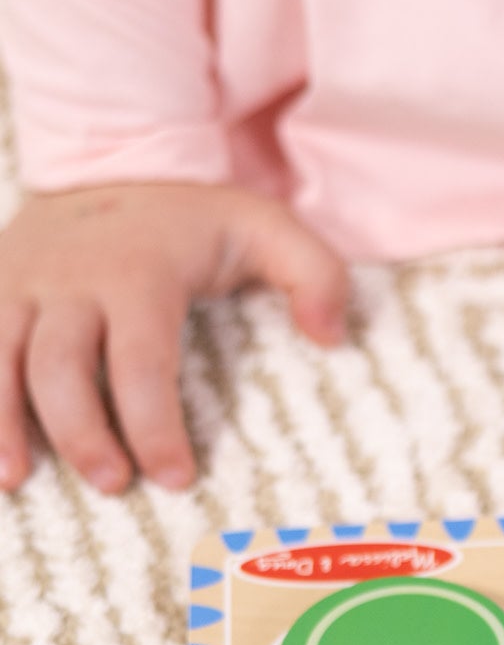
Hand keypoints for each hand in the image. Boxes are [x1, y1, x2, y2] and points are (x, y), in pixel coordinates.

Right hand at [0, 181, 349, 493]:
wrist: (109, 159)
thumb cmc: (199, 219)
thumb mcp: (269, 230)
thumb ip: (315, 277)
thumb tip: (332, 337)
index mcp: (138, 272)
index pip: (142, 360)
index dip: (154, 425)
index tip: (176, 478)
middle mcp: (67, 278)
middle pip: (60, 366)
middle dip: (81, 432)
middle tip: (113, 485)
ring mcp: (18, 280)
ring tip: (14, 481)